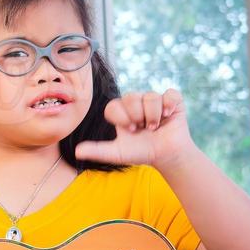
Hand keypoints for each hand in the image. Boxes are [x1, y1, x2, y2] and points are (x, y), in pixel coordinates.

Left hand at [74, 89, 194, 167]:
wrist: (166, 156)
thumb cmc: (141, 152)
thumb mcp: (117, 152)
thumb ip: (97, 151)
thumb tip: (77, 152)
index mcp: (120, 111)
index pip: (113, 105)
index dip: (122, 119)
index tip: (130, 130)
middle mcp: (135, 102)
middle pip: (130, 98)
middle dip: (137, 117)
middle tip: (143, 128)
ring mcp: (153, 100)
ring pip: (150, 97)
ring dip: (153, 116)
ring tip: (155, 126)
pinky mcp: (172, 101)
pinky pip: (169, 94)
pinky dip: (169, 105)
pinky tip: (168, 116)